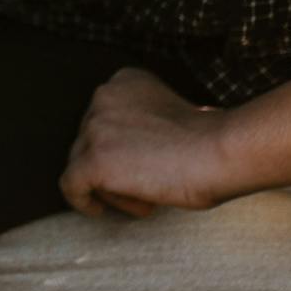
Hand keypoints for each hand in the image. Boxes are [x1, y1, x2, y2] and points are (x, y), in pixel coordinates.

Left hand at [60, 66, 231, 218]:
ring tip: (144, 197)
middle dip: (114, 166)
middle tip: (149, 184)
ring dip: (110, 185)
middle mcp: (103, 95)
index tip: (142, 162)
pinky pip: (71, 185)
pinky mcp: (93, 160)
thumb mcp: (168, 114)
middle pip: (89, 141)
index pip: (102, 119)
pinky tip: (99, 210)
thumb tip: (125, 151)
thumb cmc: (208, 143)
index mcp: (123, 80)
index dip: (120, 146)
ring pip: (82, 164)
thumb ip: (141, 122)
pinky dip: (83, 201)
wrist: (219, 153)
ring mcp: (95, 127)